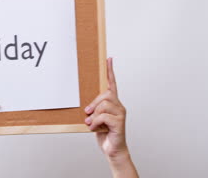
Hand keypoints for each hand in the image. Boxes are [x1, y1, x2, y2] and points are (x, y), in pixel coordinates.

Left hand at [84, 58, 137, 176]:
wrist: (112, 149)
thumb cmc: (103, 133)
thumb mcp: (95, 119)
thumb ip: (93, 110)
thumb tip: (87, 108)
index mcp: (112, 103)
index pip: (112, 84)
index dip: (110, 71)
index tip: (108, 59)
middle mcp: (119, 106)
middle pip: (105, 94)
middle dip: (94, 103)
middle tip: (87, 113)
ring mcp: (121, 114)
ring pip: (104, 105)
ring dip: (94, 115)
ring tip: (90, 124)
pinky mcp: (120, 122)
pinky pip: (104, 116)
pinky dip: (95, 123)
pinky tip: (94, 128)